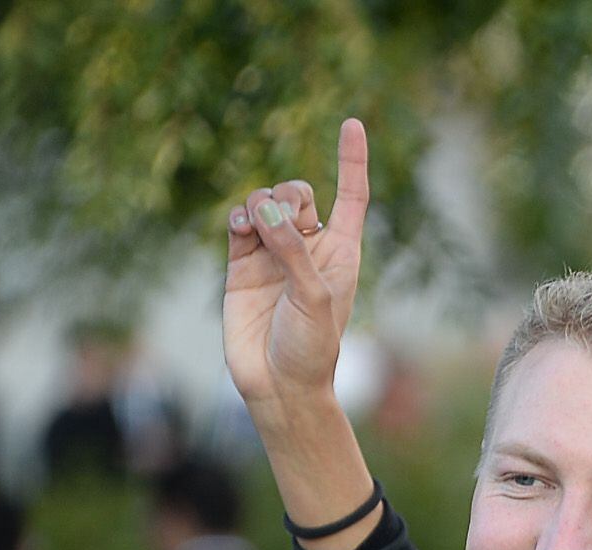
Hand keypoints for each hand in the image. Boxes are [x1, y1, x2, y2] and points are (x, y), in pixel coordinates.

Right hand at [224, 118, 369, 411]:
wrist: (278, 384)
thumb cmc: (311, 348)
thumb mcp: (314, 298)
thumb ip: (293, 251)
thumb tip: (265, 209)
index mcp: (342, 253)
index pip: (352, 196)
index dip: (352, 160)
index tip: (353, 122)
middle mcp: (309, 248)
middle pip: (298, 193)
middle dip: (289, 195)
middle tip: (283, 222)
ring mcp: (273, 254)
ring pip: (265, 203)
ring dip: (260, 205)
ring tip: (256, 229)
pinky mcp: (241, 264)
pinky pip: (239, 223)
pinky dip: (238, 217)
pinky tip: (240, 227)